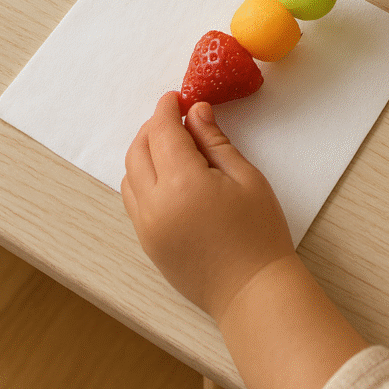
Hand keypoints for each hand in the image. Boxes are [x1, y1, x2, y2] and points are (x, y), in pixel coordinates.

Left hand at [122, 92, 294, 322]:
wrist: (252, 291)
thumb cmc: (259, 233)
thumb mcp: (245, 176)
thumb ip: (214, 141)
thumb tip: (196, 111)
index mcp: (181, 184)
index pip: (163, 131)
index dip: (167, 108)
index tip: (177, 96)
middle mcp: (154, 205)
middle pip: (138, 150)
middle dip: (154, 126)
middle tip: (176, 116)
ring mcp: (146, 227)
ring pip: (129, 175)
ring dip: (144, 151)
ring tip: (171, 144)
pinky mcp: (147, 243)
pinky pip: (132, 199)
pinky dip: (141, 177)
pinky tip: (166, 174)